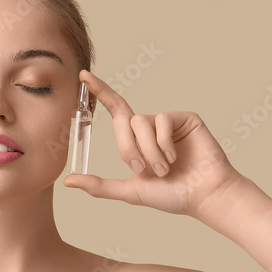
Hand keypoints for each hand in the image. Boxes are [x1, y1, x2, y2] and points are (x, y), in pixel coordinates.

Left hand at [63, 70, 242, 216]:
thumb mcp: (130, 191)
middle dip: (129, 150)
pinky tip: (176, 157)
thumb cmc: (171, 195)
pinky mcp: (184, 117)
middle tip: (144, 170)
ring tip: (165, 168)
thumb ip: (99, 186)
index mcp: (137, 139)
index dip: (100, 91)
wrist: (203, 196)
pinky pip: (161, 120)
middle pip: (124, 121)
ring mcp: (167, 121)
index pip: (115, 109)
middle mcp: (150, 127)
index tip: (83, 76)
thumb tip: (68, 181)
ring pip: (140, 122)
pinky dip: (164, 143)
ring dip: (149, 151)